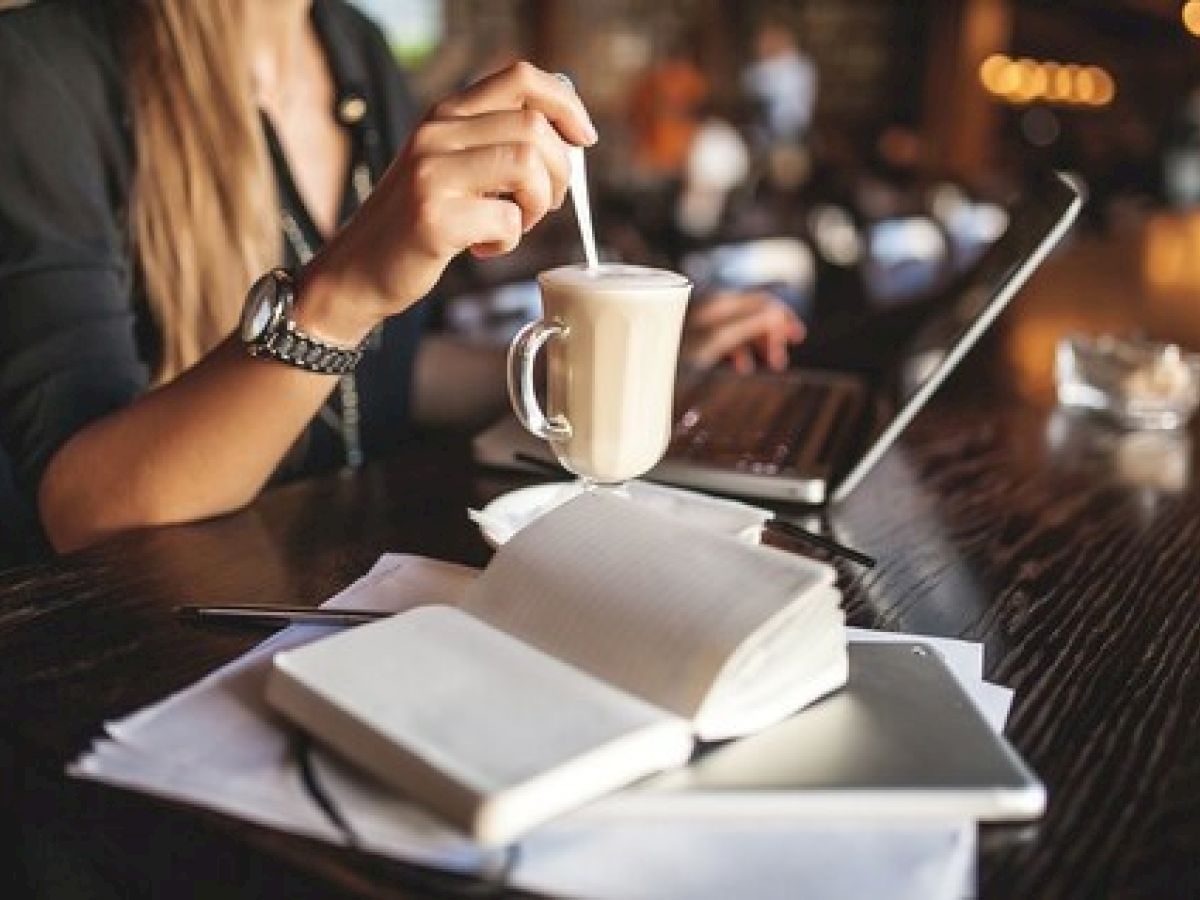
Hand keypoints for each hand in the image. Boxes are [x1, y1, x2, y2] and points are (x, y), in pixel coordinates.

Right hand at [300, 62, 597, 343]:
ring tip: (514, 224)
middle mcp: (436, 133)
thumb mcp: (451, 166)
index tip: (584, 138)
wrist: (358, 269)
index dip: (566, 104)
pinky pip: (507, 219)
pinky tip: (483, 248)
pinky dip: (509, 240)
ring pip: (528, 166)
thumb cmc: (419, 222)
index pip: (521, 78)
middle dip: (558, 174)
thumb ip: (496, 144)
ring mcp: (432, 174)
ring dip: (538, 205)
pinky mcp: (434, 218)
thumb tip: (569, 139)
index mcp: (446, 114)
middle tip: (540, 206)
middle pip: (535, 128)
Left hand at [680, 290, 804, 372]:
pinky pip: (726, 338)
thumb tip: (776, 313)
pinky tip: (741, 366)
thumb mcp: (713, 343)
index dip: (782, 316)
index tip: (797, 336)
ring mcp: (701, 322)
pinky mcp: (694, 338)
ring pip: (740, 326)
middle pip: (753, 312)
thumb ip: (746, 325)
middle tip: (779, 360)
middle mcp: (709, 308)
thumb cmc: (671, 359)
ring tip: (766, 365)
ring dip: (758, 342)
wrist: (641, 374)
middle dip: (770, 333)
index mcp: (716, 304)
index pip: (762, 300)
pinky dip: (740, 349)